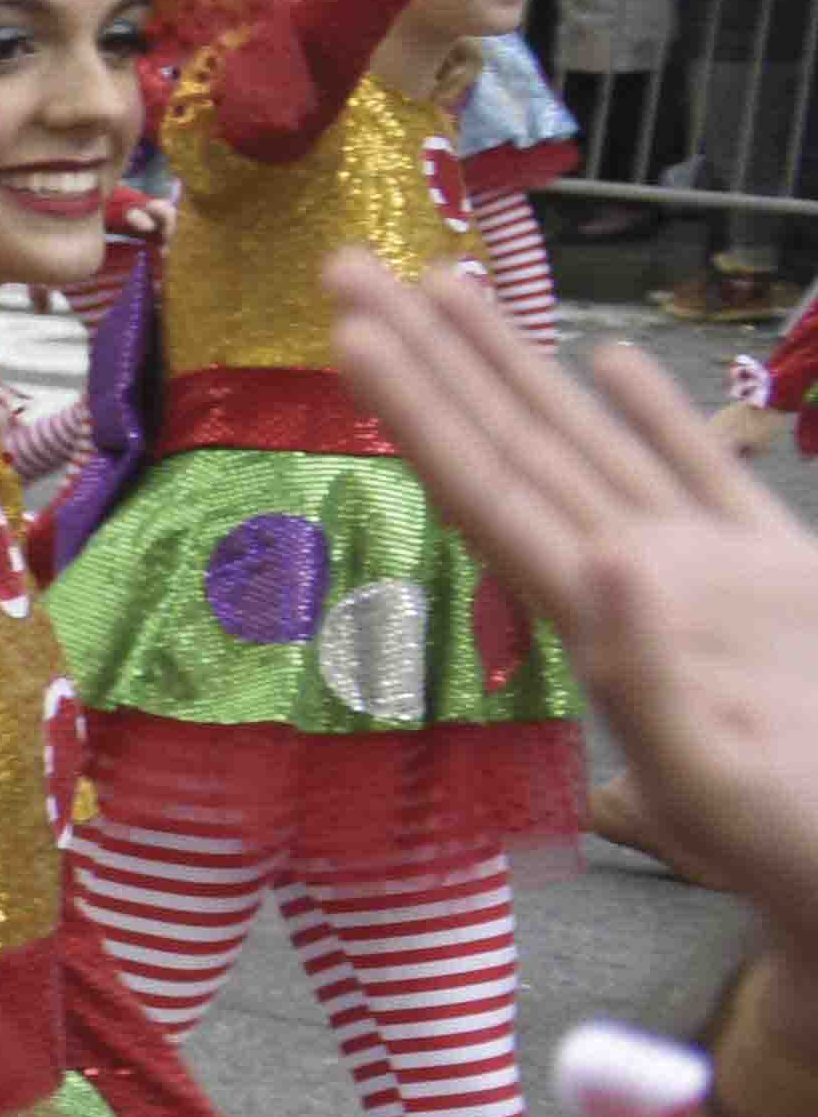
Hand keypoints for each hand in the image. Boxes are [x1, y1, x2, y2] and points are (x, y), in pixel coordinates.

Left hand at [333, 256, 817, 961]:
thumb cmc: (795, 850)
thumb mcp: (715, 782)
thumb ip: (651, 673)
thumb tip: (601, 560)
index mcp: (597, 619)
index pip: (479, 487)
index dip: (413, 407)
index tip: (345, 329)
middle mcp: (628, 579)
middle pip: (505, 443)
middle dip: (426, 355)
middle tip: (344, 266)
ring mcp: (702, 570)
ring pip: (587, 439)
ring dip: (513, 366)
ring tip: (446, 282)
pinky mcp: (780, 572)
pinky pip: (703, 471)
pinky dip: (653, 415)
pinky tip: (607, 362)